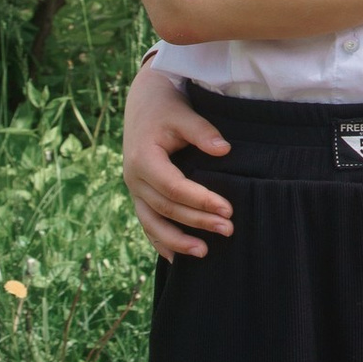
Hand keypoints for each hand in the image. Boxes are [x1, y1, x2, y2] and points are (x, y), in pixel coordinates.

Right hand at [121, 66, 233, 260]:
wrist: (144, 102)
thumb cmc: (166, 107)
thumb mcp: (183, 113)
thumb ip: (202, 131)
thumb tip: (224, 149)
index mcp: (143, 158)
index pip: (173, 187)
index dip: (200, 200)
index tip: (227, 209)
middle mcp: (134, 177)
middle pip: (166, 208)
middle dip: (197, 222)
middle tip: (228, 229)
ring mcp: (135, 189)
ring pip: (152, 222)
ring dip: (176, 241)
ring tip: (204, 253)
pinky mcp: (139, 194)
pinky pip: (147, 223)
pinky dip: (161, 241)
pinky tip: (178, 258)